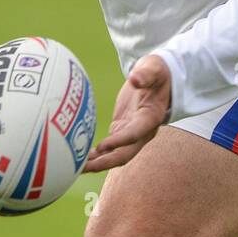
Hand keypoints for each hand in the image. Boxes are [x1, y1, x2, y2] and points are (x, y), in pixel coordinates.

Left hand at [83, 54, 170, 172]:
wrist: (160, 80)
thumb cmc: (157, 73)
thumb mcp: (154, 69)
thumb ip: (146, 74)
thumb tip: (135, 79)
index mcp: (150, 118)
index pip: (134, 134)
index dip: (118, 141)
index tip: (101, 146)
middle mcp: (143, 131)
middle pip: (124, 153)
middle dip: (105, 162)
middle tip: (84, 167)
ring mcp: (132, 133)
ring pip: (116, 154)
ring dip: (98, 162)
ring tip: (76, 168)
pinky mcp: (122, 130)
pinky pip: (110, 147)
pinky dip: (97, 154)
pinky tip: (80, 159)